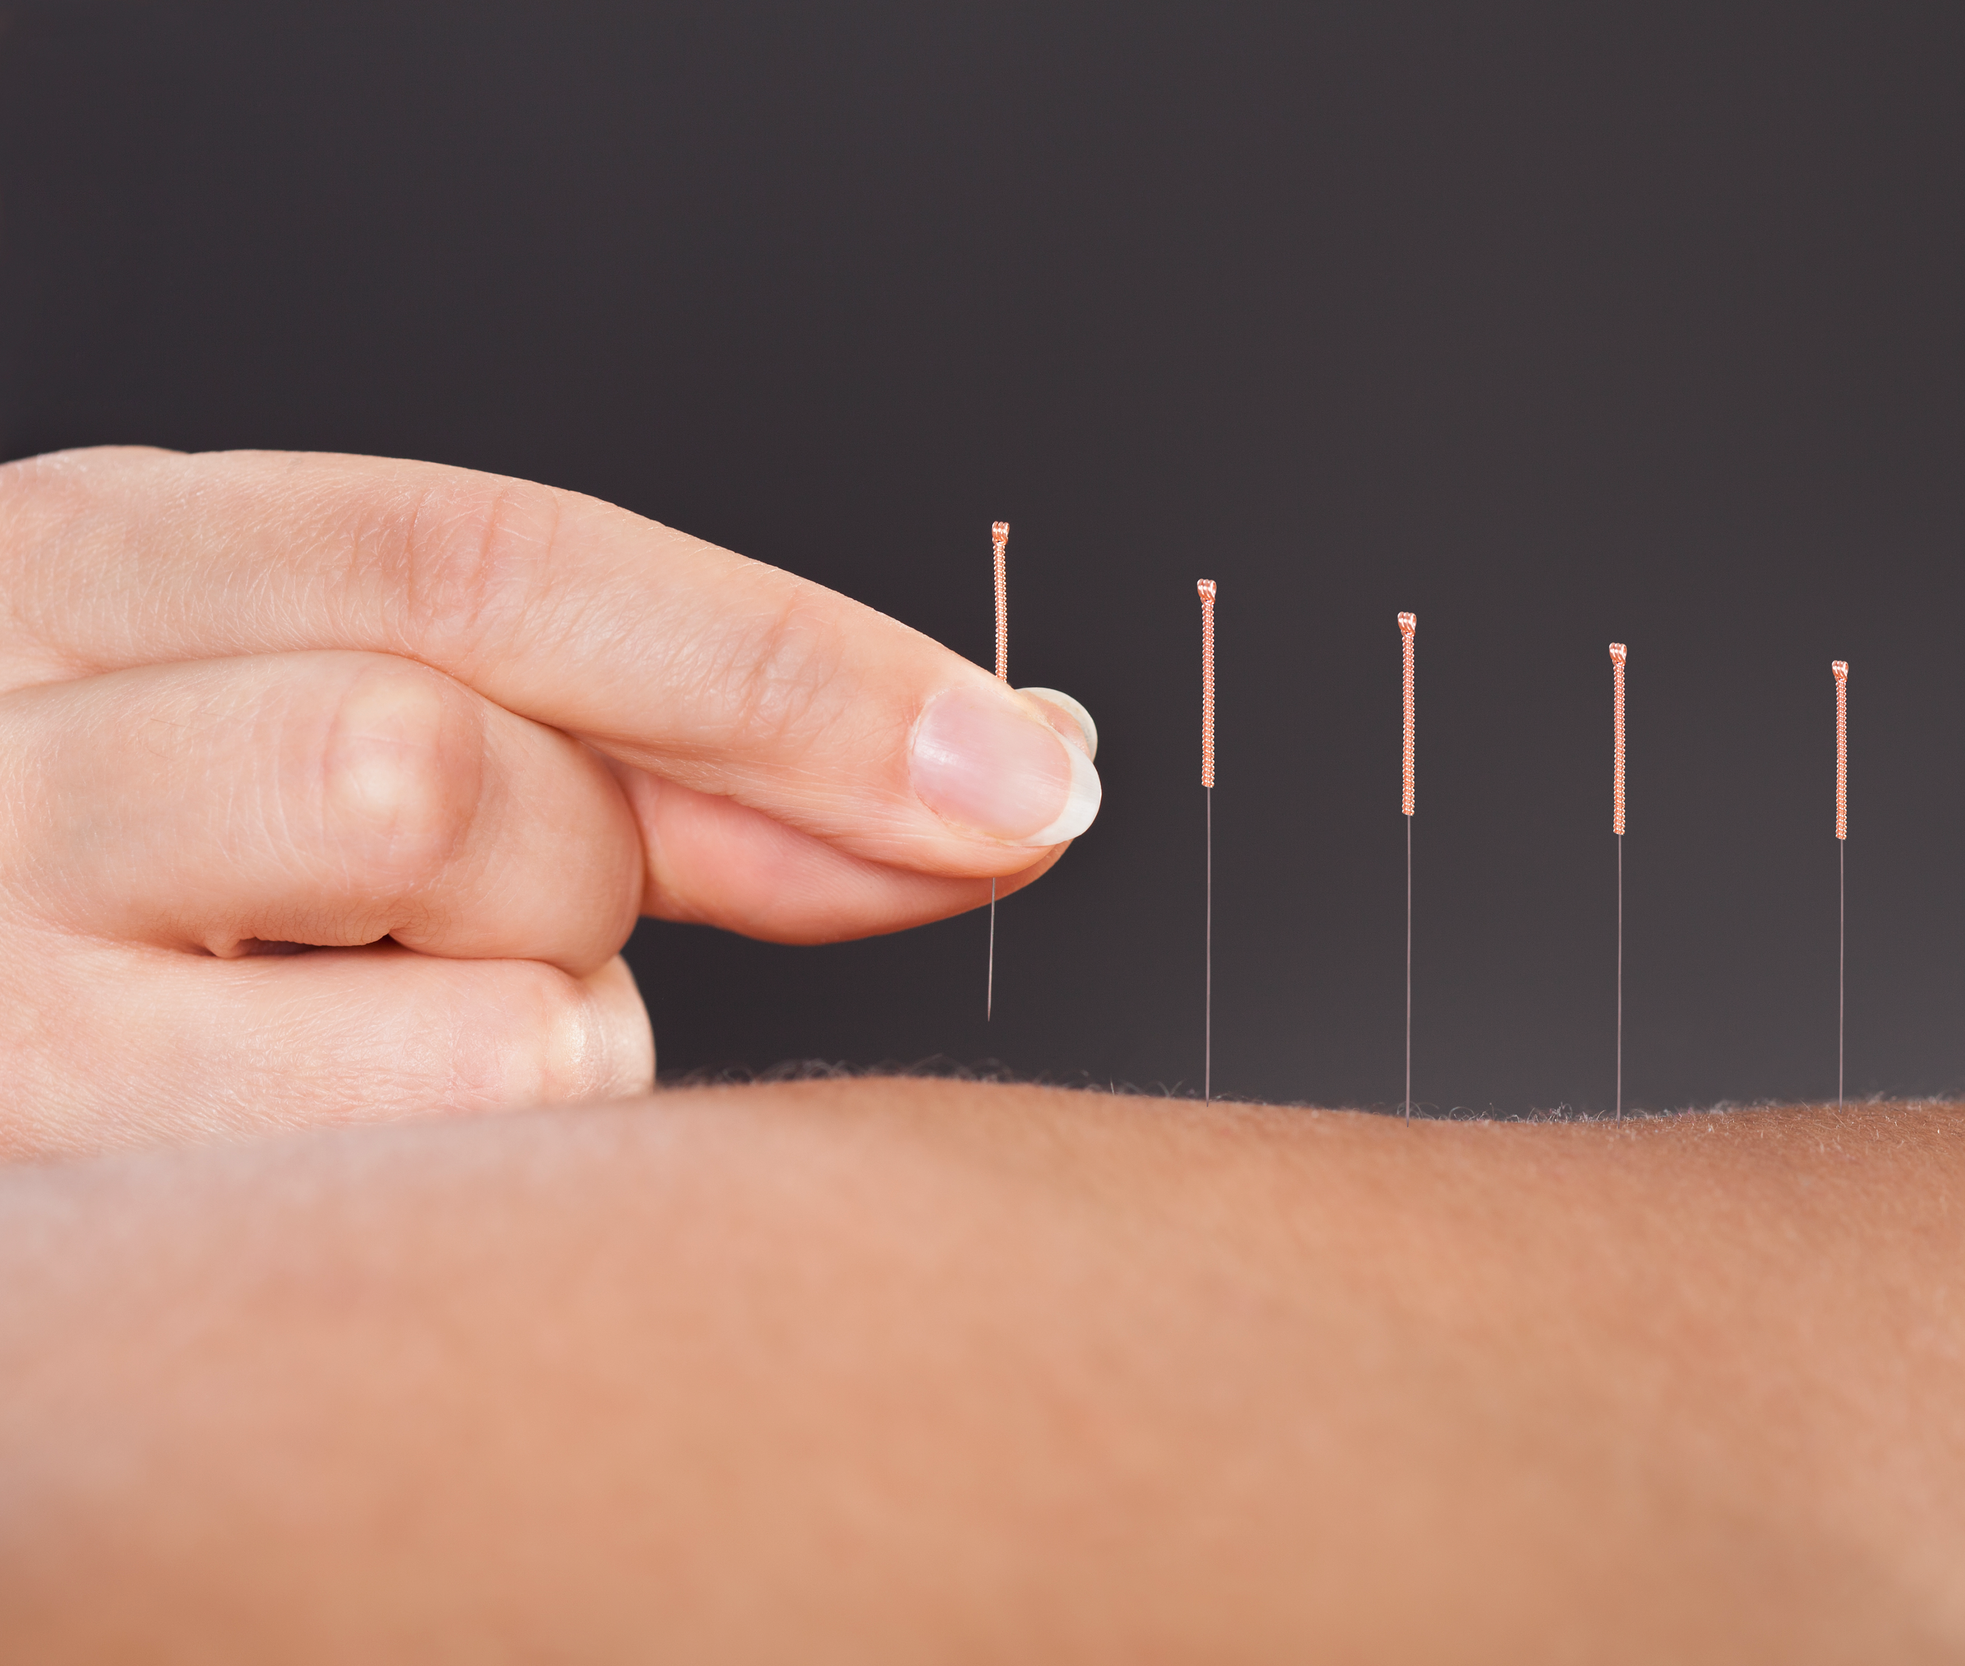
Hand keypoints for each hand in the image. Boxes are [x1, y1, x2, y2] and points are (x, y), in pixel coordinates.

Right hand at [0, 447, 1099, 1158]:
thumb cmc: (166, 881)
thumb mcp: (350, 727)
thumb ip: (651, 749)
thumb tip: (996, 783)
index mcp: (102, 561)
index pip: (496, 557)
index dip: (804, 671)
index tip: (1038, 774)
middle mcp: (7, 741)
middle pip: (464, 768)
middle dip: (588, 866)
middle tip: (523, 910)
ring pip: (471, 1001)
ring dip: (531, 1031)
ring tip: (367, 1027)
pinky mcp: (51, 1190)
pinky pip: (426, 1188)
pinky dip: (467, 1170)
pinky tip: (321, 1135)